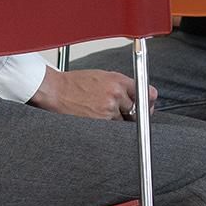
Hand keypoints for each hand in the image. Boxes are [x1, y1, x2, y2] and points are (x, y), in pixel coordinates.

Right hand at [30, 67, 158, 119]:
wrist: (55, 90)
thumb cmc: (76, 83)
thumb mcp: (103, 76)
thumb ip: (121, 85)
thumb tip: (138, 95)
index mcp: (119, 80)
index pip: (149, 93)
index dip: (150, 102)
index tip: (148, 106)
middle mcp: (116, 94)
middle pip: (139, 111)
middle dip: (134, 114)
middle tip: (126, 113)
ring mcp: (108, 109)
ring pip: (124, 122)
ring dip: (117, 121)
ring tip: (101, 111)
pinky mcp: (99, 121)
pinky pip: (111, 129)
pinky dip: (106, 126)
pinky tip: (95, 117)